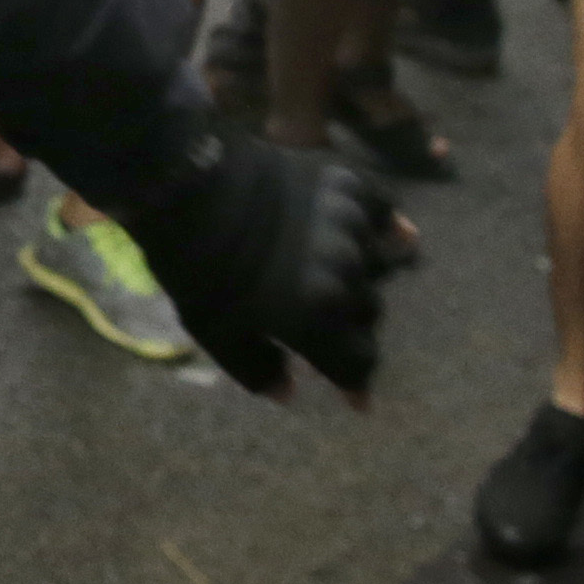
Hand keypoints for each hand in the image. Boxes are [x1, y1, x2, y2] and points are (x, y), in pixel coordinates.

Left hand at [157, 141, 400, 401]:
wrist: (187, 187)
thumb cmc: (196, 267)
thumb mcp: (216, 333)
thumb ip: (256, 370)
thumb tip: (289, 393)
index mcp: (319, 320)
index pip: (359, 364)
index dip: (355, 384)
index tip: (355, 397)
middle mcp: (346, 277)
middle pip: (369, 314)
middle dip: (349, 325)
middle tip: (323, 320)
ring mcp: (351, 229)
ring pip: (379, 265)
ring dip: (362, 275)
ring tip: (338, 275)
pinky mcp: (346, 186)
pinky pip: (385, 211)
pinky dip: (390, 225)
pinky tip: (396, 234)